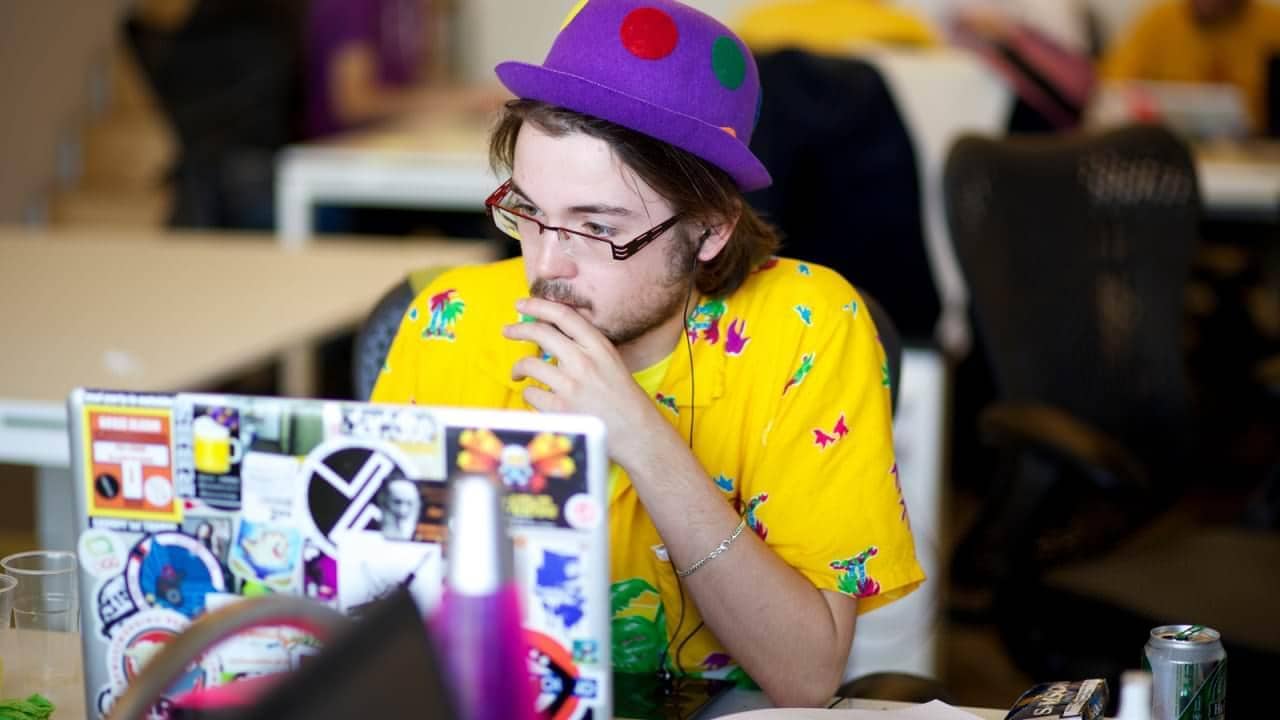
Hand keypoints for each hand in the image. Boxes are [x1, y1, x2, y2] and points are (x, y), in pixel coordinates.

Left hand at [501, 297, 669, 468]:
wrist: (637, 433)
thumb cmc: (625, 400)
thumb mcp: (611, 363)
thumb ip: (586, 349)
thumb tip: (551, 336)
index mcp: (599, 347)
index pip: (564, 315)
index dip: (539, 305)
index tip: (523, 303)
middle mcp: (584, 361)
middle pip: (541, 333)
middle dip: (519, 328)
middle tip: (508, 330)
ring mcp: (571, 385)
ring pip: (529, 364)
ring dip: (519, 368)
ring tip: (518, 373)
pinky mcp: (560, 409)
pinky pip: (530, 394)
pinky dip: (530, 394)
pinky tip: (537, 398)